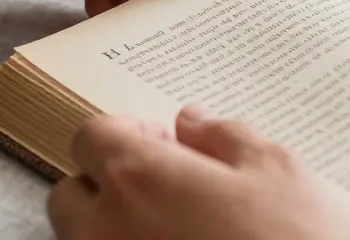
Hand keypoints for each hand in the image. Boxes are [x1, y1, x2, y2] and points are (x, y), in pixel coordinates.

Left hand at [48, 107, 349, 239]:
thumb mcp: (277, 170)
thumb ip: (224, 136)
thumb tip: (191, 120)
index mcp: (139, 178)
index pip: (91, 137)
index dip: (128, 135)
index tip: (166, 146)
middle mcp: (106, 229)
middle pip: (72, 194)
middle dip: (108, 186)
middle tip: (166, 192)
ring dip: (114, 230)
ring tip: (175, 232)